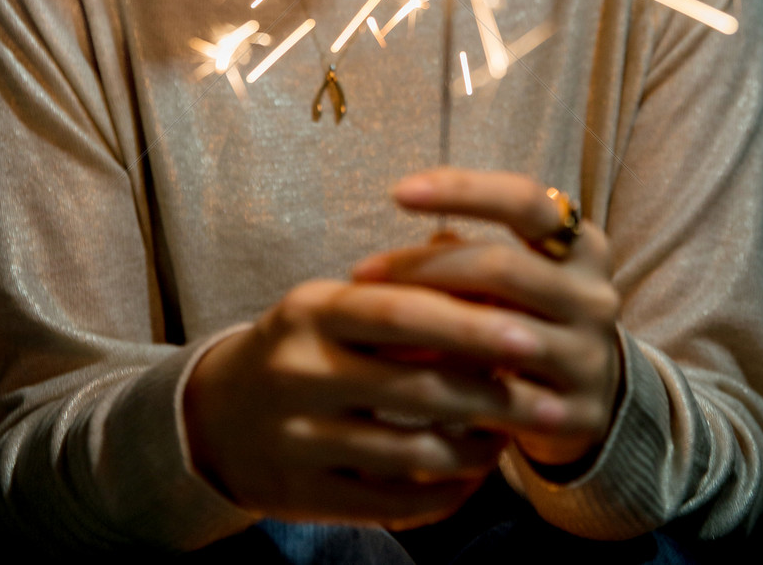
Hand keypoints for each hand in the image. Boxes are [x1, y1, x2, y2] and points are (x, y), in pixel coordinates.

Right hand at [183, 275, 560, 527]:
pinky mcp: (303, 495)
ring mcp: (298, 438)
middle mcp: (299, 371)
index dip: (467, 325)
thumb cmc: (302, 347)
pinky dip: (444, 492)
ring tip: (512, 434)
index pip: (400, 313)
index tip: (526, 334)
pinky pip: (392, 502)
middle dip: (489, 394)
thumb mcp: (335, 304)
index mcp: (311, 311)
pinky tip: (473, 475)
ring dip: (475, 447)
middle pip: (414, 387)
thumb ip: (405, 284)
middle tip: (546, 396)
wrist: (217, 418)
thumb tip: (482, 260)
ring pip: (410, 451)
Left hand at [351, 169, 622, 471]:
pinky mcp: (577, 415)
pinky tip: (401, 377)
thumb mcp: (511, 271)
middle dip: (423, 267)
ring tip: (369, 325)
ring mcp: (589, 357)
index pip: (524, 201)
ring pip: (498, 334)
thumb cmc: (530, 311)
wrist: (593, 393)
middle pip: (501, 266)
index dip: (462, 190)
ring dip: (427, 328)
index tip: (398, 192)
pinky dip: (448, 384)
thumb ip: (464, 251)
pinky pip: (501, 397)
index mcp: (582, 245)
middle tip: (362, 273)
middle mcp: (594, 296)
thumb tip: (409, 251)